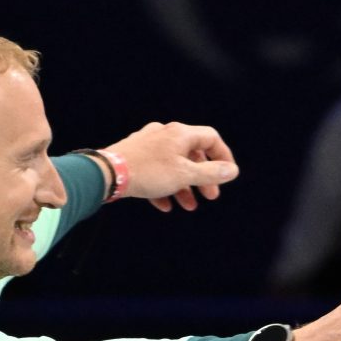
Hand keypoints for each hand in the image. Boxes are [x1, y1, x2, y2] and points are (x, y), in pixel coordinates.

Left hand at [102, 122, 238, 210]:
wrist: (108, 173)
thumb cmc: (148, 171)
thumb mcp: (185, 175)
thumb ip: (211, 173)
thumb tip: (232, 170)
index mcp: (180, 134)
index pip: (211, 138)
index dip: (223, 156)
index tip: (227, 174)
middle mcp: (165, 134)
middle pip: (192, 154)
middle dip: (203, 178)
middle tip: (209, 196)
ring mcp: (148, 144)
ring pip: (173, 165)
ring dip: (184, 186)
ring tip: (188, 206)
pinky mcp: (134, 156)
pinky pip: (155, 172)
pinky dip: (163, 187)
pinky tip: (164, 205)